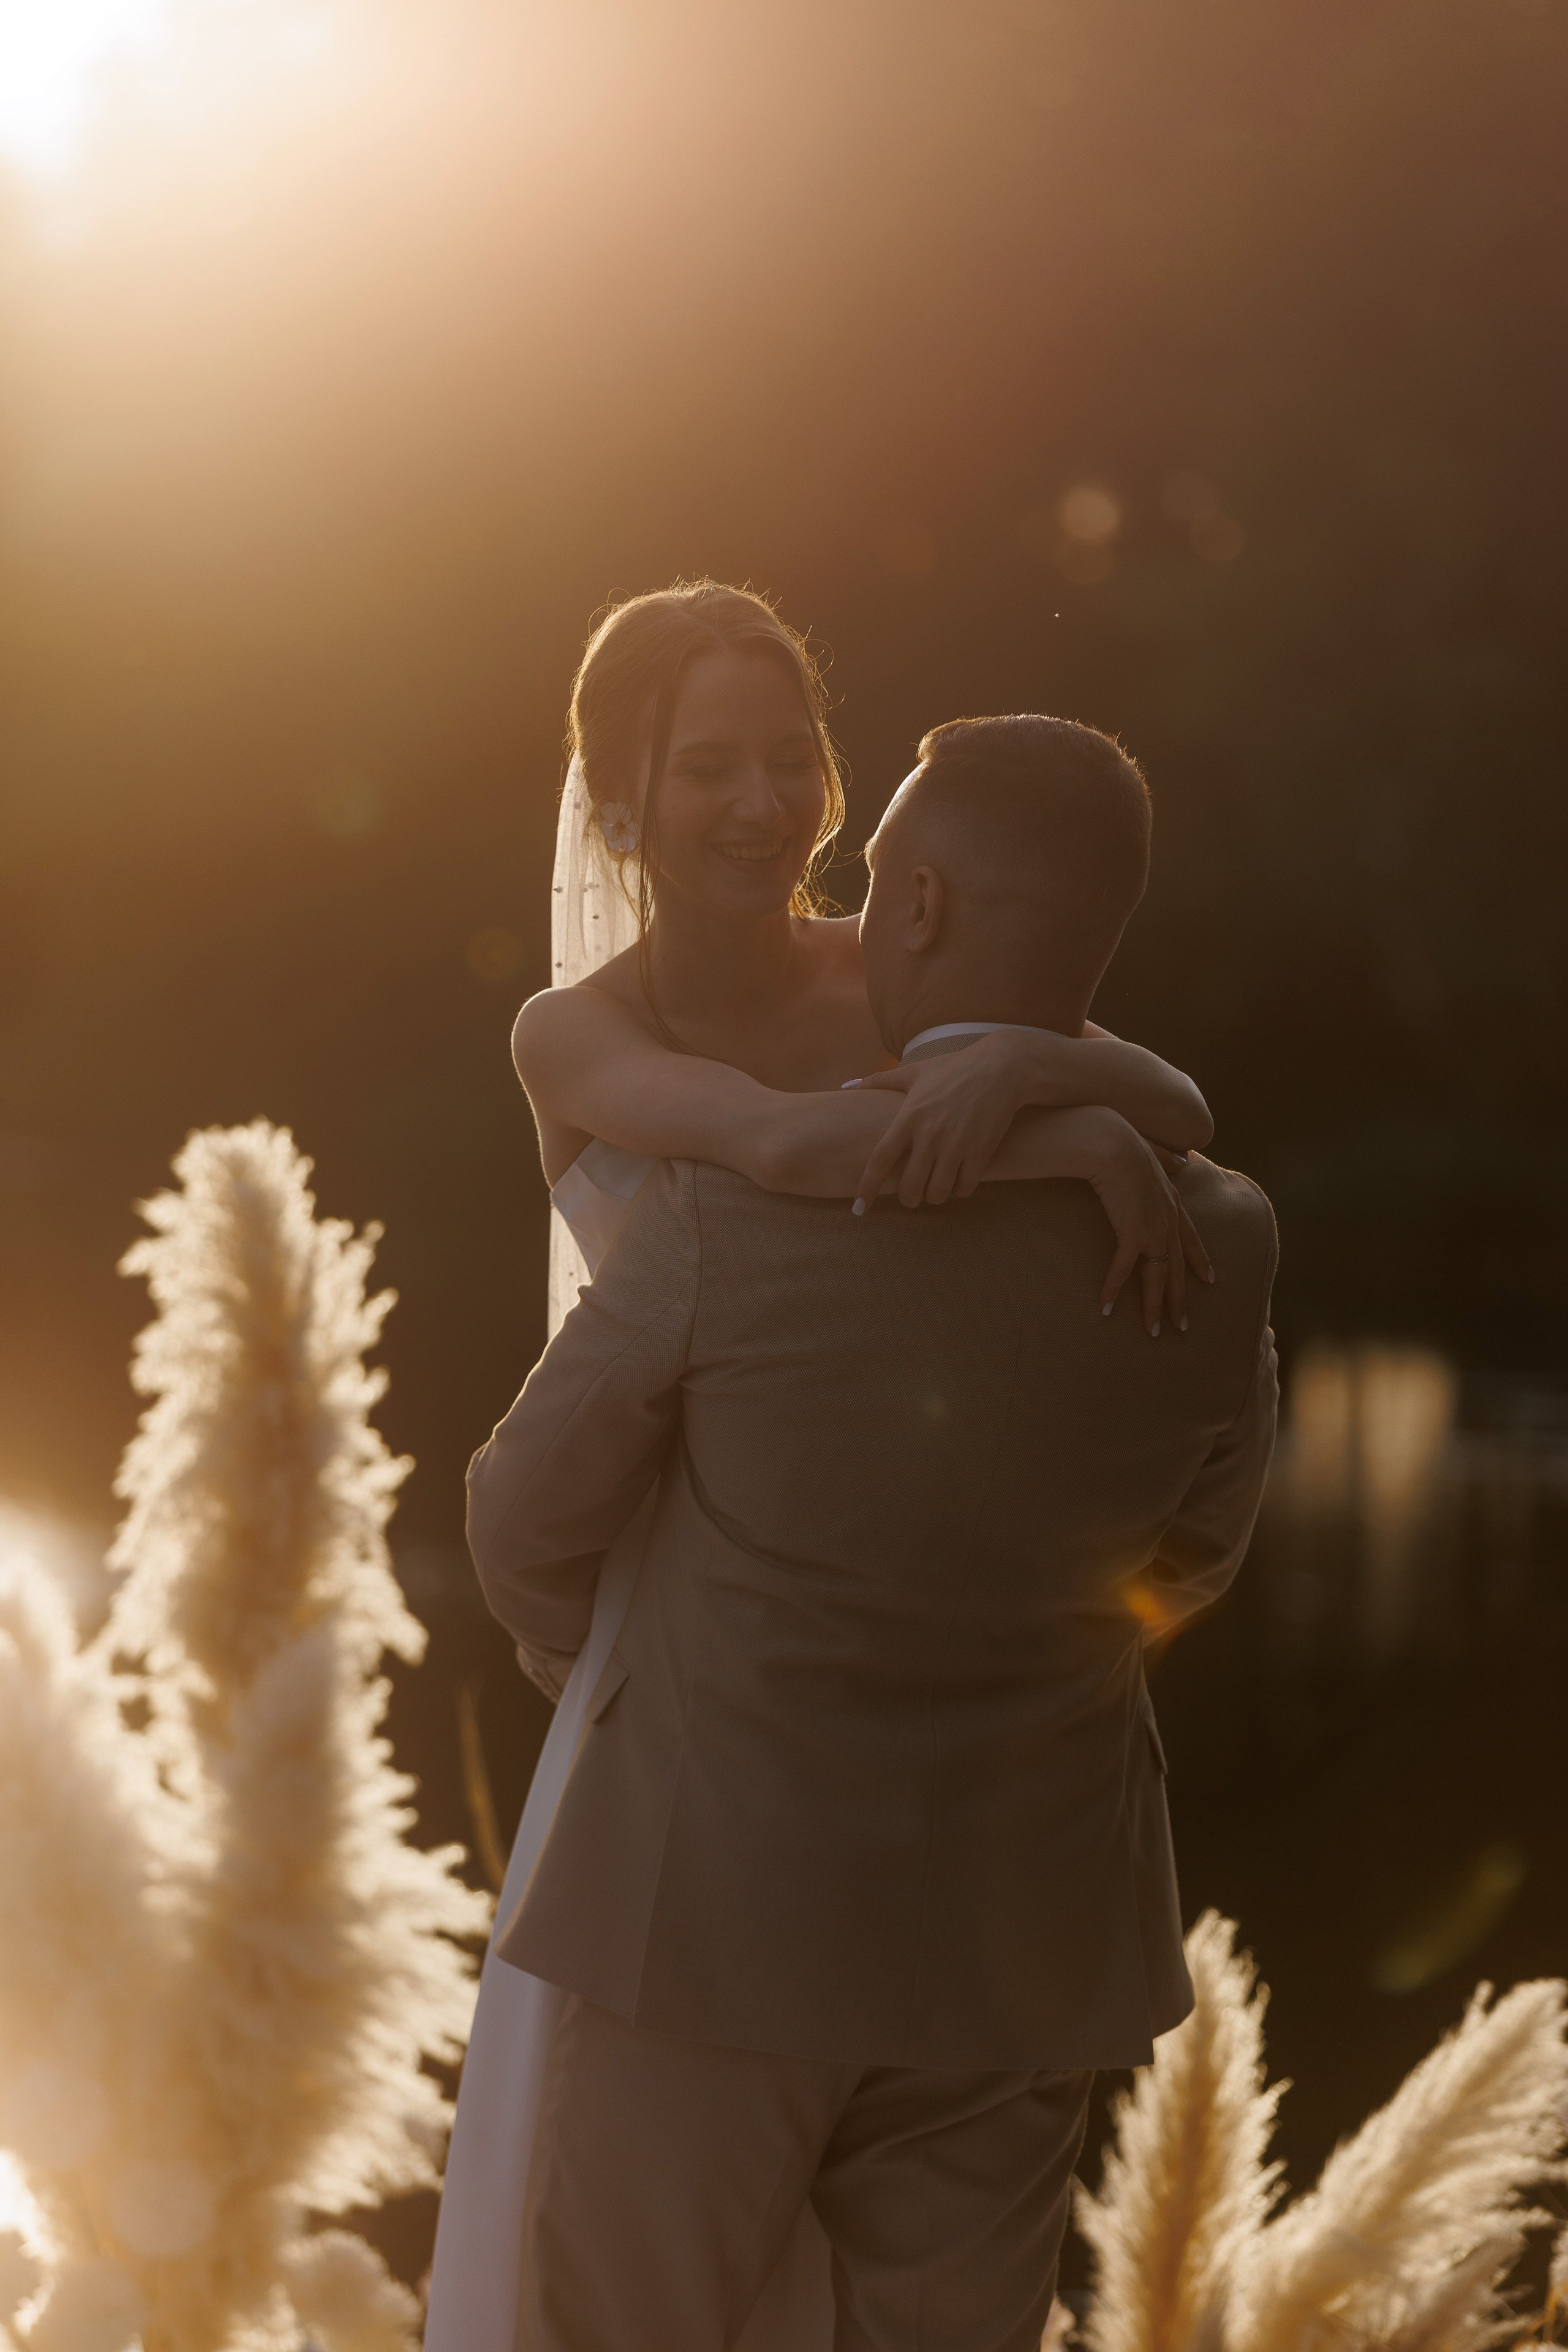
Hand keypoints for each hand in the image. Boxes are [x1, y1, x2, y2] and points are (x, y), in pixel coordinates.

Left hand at [848, 1033, 1032, 1208]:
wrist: (1000, 1068)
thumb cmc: (953, 1069)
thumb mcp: (914, 1072)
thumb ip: (878, 1081)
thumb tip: (846, 1086)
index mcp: (909, 1116)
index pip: (880, 1160)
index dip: (867, 1188)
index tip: (858, 1209)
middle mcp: (930, 1134)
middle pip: (909, 1188)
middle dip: (908, 1199)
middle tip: (912, 1195)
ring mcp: (957, 1144)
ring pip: (937, 1193)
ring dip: (935, 1196)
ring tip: (936, 1187)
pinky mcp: (981, 1151)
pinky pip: (965, 1188)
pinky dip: (960, 1190)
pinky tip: (960, 1180)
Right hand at [1084, 1119, 1212, 1335]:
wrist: (1109, 1141)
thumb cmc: (1122, 1140)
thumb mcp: (1150, 1150)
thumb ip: (1165, 1157)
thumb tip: (1182, 1159)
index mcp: (1171, 1200)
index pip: (1190, 1237)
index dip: (1200, 1260)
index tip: (1210, 1279)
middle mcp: (1167, 1217)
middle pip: (1177, 1266)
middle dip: (1179, 1298)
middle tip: (1181, 1325)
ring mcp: (1153, 1226)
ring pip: (1157, 1275)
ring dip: (1153, 1306)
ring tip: (1153, 1331)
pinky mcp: (1132, 1231)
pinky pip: (1123, 1268)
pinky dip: (1114, 1288)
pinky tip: (1106, 1308)